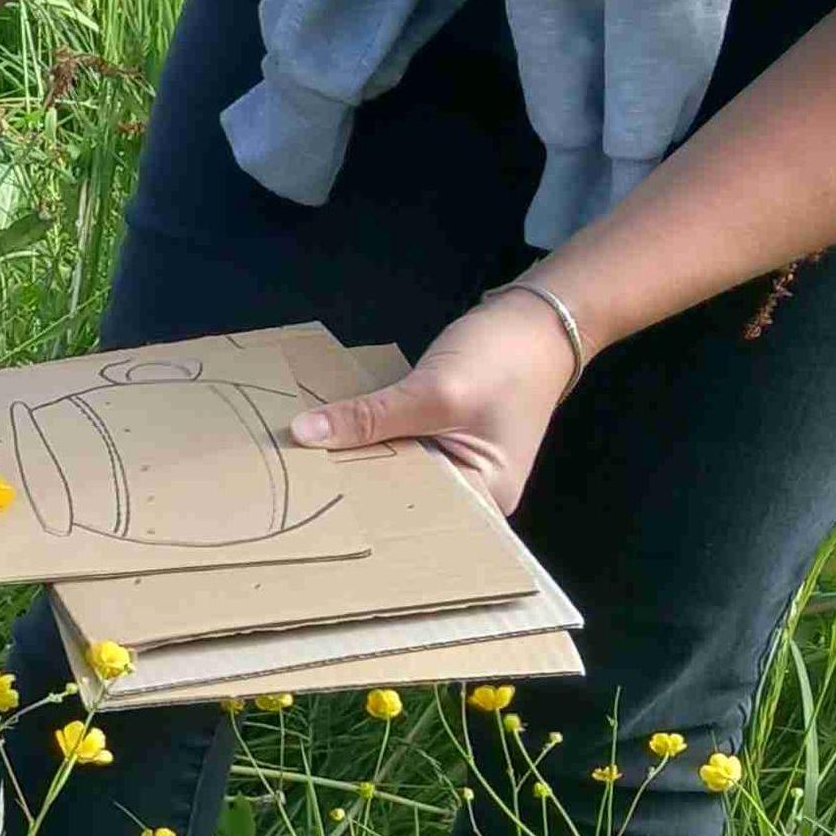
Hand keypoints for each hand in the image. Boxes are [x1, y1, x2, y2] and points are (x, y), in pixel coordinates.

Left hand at [288, 289, 580, 510]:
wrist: (539, 319)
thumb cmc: (504, 360)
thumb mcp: (436, 391)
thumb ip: (371, 417)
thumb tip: (303, 434)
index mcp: (485, 496)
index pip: (418, 516)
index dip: (367, 514)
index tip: (313, 509)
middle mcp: (472, 490)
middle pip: (401, 495)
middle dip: (354, 488)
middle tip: (296, 490)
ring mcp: (456, 463)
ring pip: (393, 469)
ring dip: (356, 461)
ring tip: (300, 471)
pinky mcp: (440, 438)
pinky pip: (396, 446)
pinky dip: (369, 440)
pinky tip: (327, 441)